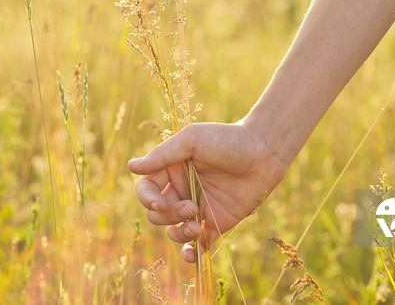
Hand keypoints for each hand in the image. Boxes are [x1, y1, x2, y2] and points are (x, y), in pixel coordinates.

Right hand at [128, 121, 287, 262]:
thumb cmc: (227, 139)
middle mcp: (180, 190)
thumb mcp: (192, 140)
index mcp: (171, 169)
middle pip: (156, 213)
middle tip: (192, 207)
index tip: (161, 201)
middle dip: (168, 215)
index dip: (147, 198)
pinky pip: (197, 244)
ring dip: (179, 233)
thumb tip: (131, 167)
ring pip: (173, 231)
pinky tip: (193, 255)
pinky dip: (191, 253)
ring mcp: (197, 208)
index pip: (145, 189)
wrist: (263, 152)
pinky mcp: (215, 223)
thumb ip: (163, 155)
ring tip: (198, 224)